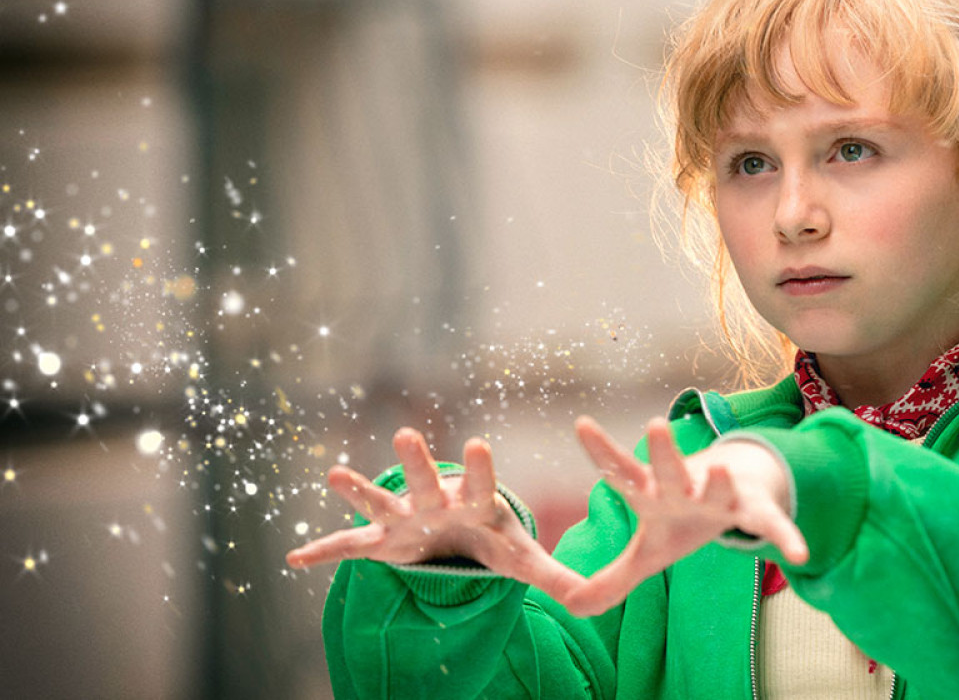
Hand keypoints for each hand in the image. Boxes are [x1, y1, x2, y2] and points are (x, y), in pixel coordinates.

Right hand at [285, 427, 583, 601]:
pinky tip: (294, 559)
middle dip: (418, 461)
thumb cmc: (489, 537)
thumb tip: (590, 600)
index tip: (479, 443)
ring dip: (360, 491)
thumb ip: (553, 574)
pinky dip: (323, 553)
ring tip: (334, 473)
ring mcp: (405, 520)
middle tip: (407, 433)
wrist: (457, 533)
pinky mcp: (381, 541)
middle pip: (427, 482)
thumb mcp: (520, 557)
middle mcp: (436, 504)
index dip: (481, 468)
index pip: (482, 485)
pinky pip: (348, 547)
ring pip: (382, 503)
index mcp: (475, 505)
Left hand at [561, 416, 807, 616]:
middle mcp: (685, 489)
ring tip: (717, 467)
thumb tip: (570, 605)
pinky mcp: (756, 510)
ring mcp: (722, 497)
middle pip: (671, 471)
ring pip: (719, 489)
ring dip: (717, 481)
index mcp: (654, 495)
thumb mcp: (647, 554)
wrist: (734, 494)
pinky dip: (785, 537)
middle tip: (654, 424)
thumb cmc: (681, 523)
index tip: (582, 423)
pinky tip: (798, 554)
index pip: (623, 472)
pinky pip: (771, 526)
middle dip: (662, 452)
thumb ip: (611, 579)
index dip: (602, 452)